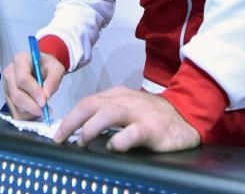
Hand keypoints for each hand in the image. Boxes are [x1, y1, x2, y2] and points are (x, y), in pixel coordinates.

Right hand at [3, 51, 64, 119]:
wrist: (41, 68)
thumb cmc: (47, 66)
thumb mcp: (56, 68)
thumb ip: (54, 79)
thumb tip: (46, 95)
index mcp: (20, 60)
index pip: (22, 78)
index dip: (33, 91)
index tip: (44, 101)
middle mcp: (9, 73)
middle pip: (16, 94)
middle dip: (32, 106)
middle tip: (46, 111)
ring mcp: (6, 86)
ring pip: (15, 105)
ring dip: (30, 112)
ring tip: (44, 110)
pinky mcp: (7, 98)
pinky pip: (15, 112)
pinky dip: (27, 117)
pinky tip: (36, 113)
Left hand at [54, 86, 200, 152]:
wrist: (186, 116)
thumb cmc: (152, 116)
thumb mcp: (127, 108)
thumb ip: (106, 114)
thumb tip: (79, 131)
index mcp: (116, 96)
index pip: (86, 102)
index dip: (69, 118)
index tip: (58, 134)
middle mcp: (124, 100)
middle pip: (91, 104)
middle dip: (71, 121)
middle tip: (60, 138)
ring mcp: (138, 113)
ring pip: (108, 113)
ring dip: (90, 128)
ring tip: (81, 141)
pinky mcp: (151, 128)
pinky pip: (132, 133)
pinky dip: (120, 141)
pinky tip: (114, 148)